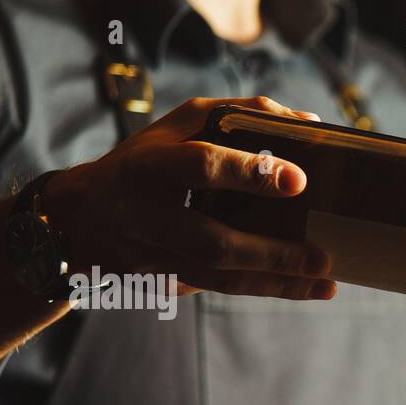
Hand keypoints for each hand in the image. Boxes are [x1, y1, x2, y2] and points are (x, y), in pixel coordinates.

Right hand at [45, 96, 334, 301]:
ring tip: (327, 282)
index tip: (298, 178)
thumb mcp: (174, 126)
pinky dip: (266, 289)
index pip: (201, 166)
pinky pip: (222, 290)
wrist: (78, 221)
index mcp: (148, 166)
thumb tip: (304, 119)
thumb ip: (235, 114)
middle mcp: (148, 216)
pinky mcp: (166, 282)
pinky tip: (305, 288)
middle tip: (321, 255)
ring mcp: (155, 257)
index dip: (249, 173)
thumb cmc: (142, 162)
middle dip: (271, 252)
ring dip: (279, 283)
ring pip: (222, 278)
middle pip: (214, 242)